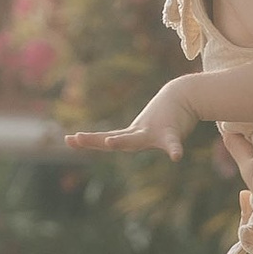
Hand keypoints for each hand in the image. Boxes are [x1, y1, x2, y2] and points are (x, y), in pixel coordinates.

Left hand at [62, 82, 198, 160]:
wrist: (183, 96)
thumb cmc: (164, 116)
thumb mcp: (145, 131)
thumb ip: (131, 138)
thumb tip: (114, 142)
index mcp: (132, 136)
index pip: (106, 139)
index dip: (89, 140)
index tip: (69, 139)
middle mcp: (138, 134)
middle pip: (113, 139)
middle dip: (95, 140)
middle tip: (76, 137)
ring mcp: (153, 133)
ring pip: (135, 140)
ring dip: (122, 141)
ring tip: (110, 142)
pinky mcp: (172, 132)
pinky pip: (172, 143)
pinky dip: (174, 149)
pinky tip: (176, 157)